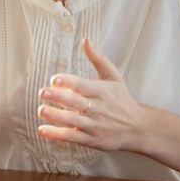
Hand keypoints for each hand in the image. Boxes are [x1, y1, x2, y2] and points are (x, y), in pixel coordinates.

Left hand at [36, 37, 145, 151]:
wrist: (138, 128)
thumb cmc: (122, 99)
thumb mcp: (113, 76)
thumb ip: (98, 58)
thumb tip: (85, 40)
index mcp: (102, 91)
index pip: (83, 85)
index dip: (69, 82)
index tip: (54, 79)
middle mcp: (98, 108)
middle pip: (76, 103)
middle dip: (58, 98)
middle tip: (42, 92)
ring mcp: (95, 125)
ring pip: (73, 121)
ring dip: (56, 116)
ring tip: (41, 110)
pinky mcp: (92, 140)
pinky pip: (72, 137)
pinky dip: (57, 135)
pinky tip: (43, 130)